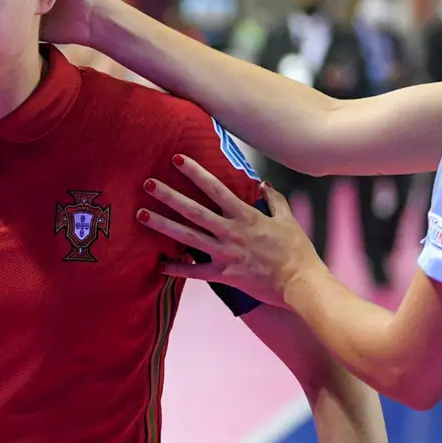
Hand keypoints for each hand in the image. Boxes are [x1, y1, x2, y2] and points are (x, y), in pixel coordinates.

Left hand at [137, 156, 321, 307]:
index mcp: (245, 216)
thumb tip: (263, 184)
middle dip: (169, 196)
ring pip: (187, 237)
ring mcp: (225, 254)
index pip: (215, 189)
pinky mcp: (223, 275)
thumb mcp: (287, 219)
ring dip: (162, 226)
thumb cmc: (297, 251)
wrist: (300, 283)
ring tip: (141, 215)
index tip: (177, 160)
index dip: (195, 173)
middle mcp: (230, 232)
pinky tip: (158, 265)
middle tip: (147, 184)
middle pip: (193, 211)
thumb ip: (274, 200)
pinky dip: (176, 269)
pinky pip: (194, 272)